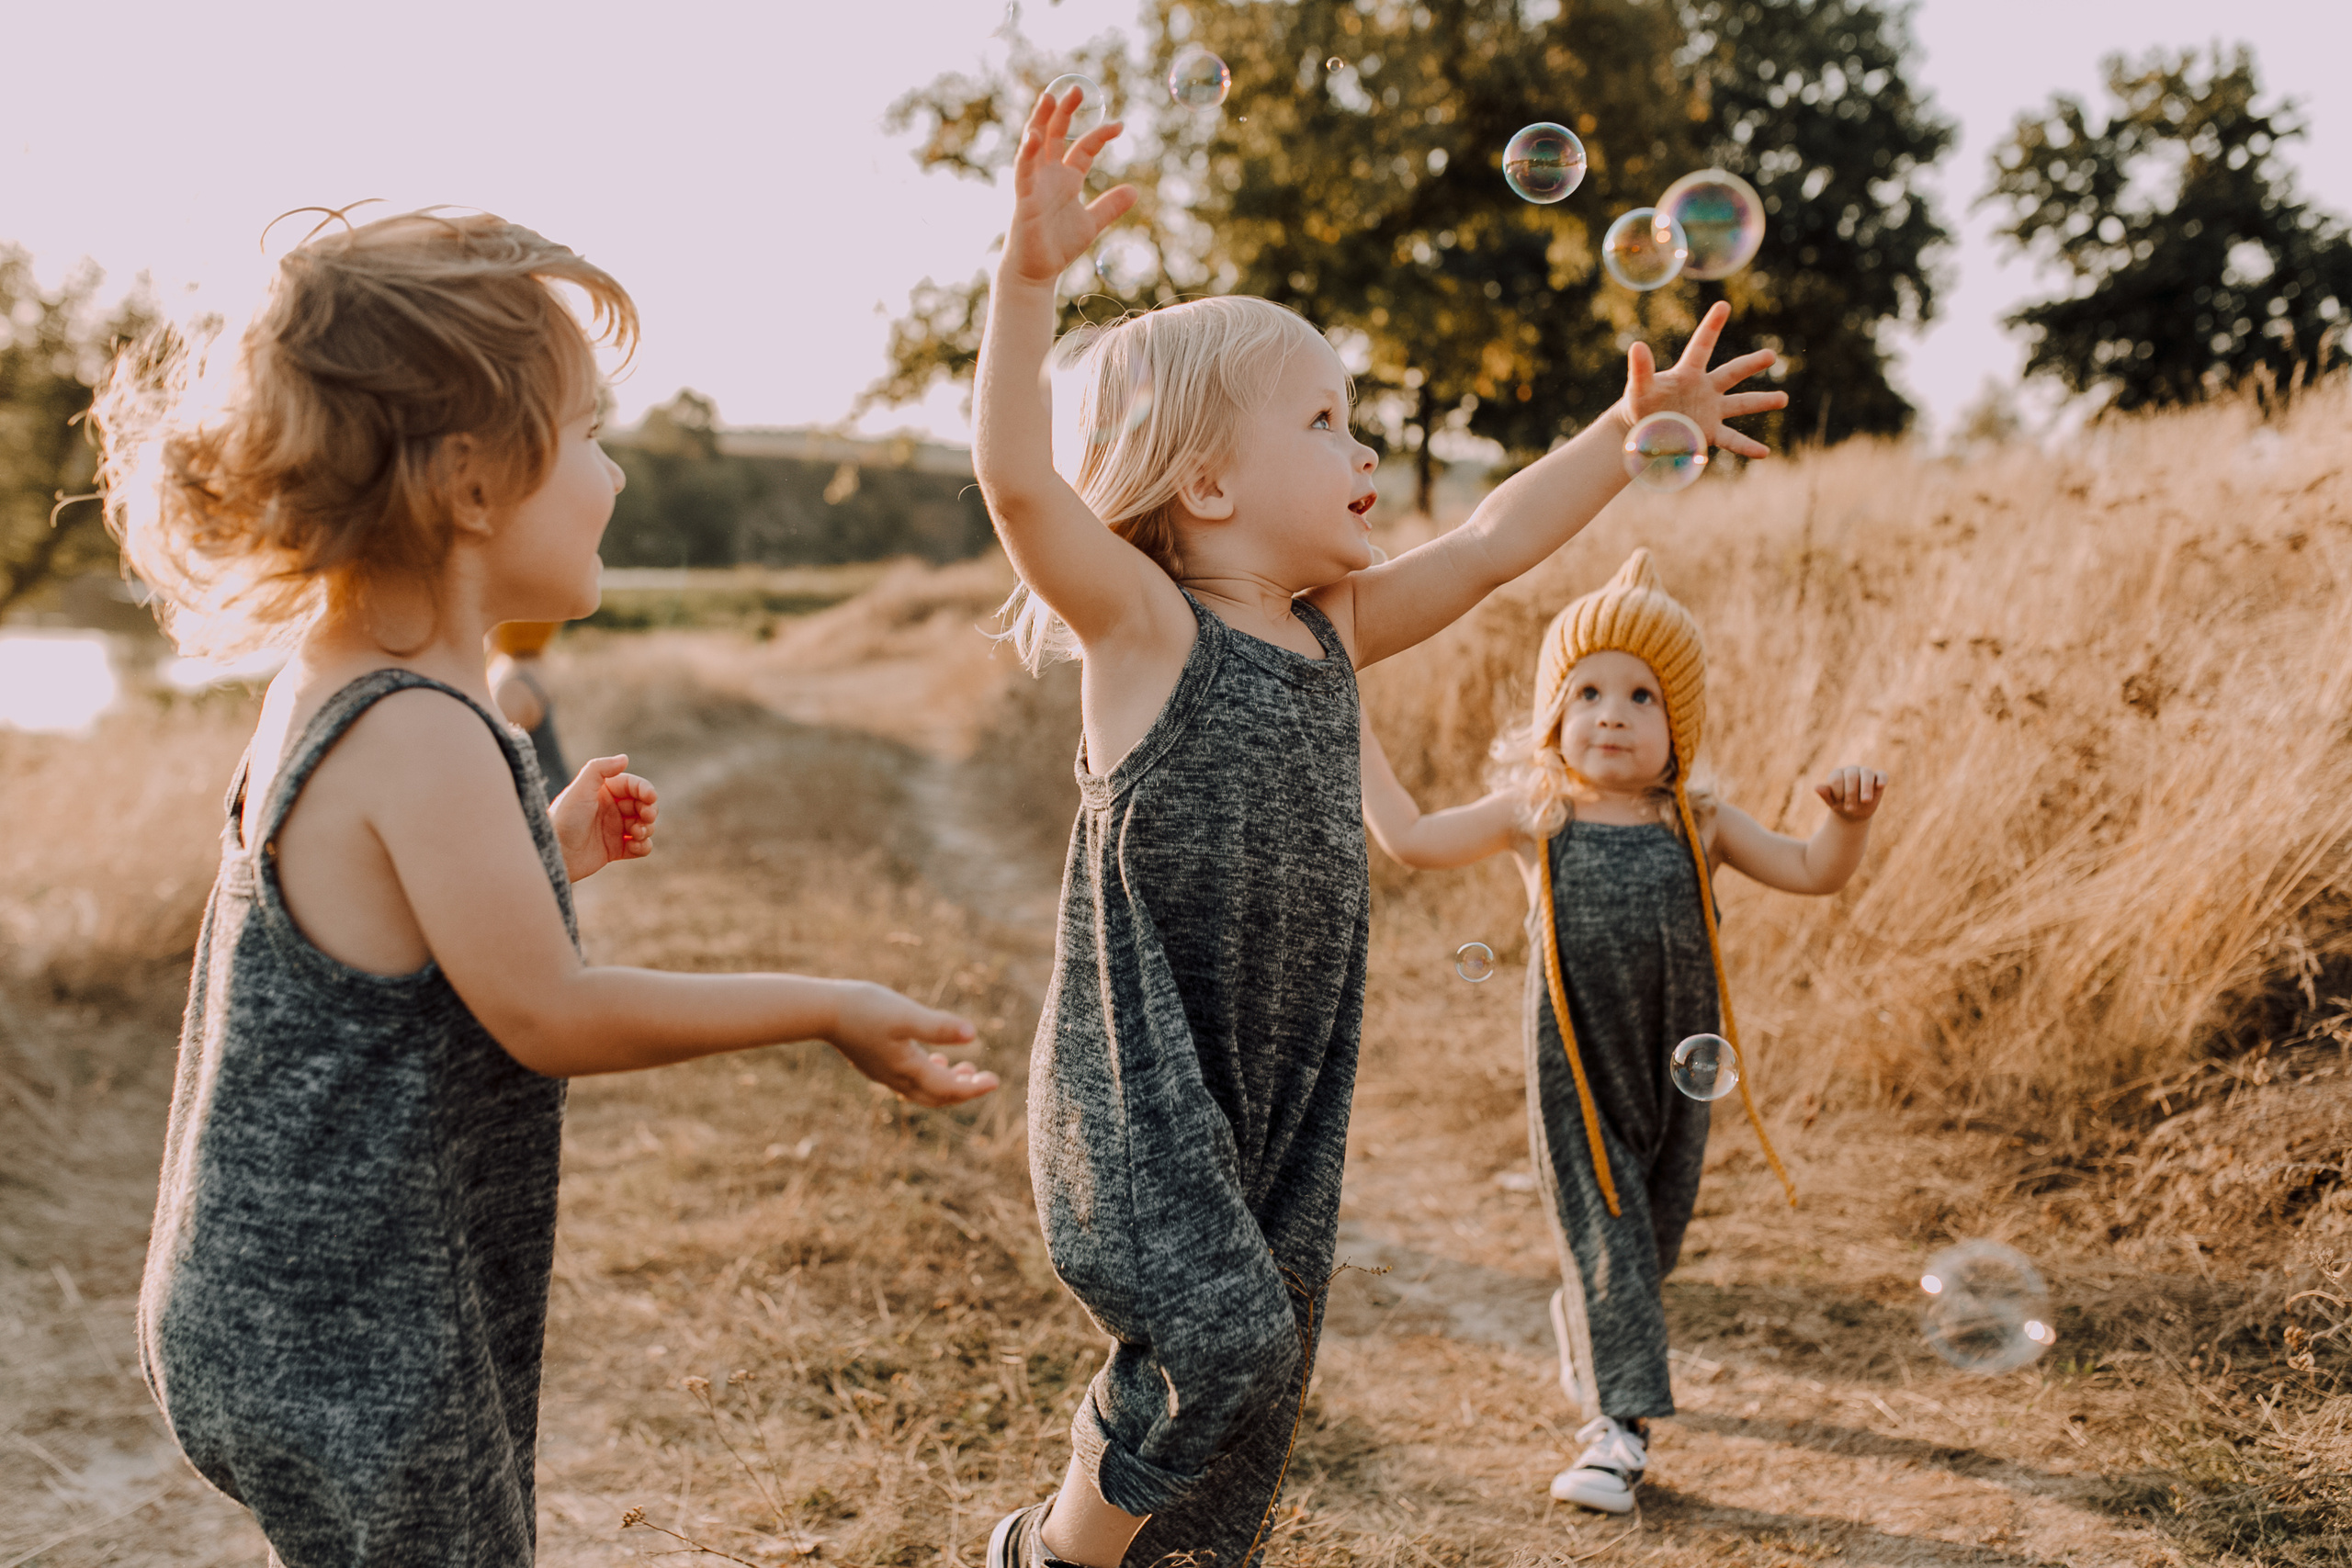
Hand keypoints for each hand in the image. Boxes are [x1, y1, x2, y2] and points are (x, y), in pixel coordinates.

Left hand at [551, 754, 656, 880]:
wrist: (554, 854)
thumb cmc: (564, 819)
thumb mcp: (580, 789)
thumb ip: (600, 769)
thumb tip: (625, 758)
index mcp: (603, 791)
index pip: (632, 786)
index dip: (645, 789)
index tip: (651, 797)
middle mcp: (610, 809)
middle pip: (643, 805)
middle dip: (649, 810)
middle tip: (646, 817)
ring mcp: (614, 830)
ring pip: (644, 825)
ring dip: (647, 828)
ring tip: (637, 833)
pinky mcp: (616, 849)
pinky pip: (640, 847)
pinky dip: (643, 846)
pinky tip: (634, 846)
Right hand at [828, 981, 997, 1106]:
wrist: (822, 1011)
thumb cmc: (864, 1009)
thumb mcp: (906, 1015)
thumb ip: (938, 1026)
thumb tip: (973, 1035)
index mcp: (908, 1069)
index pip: (949, 1088)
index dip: (975, 1088)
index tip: (996, 1082)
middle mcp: (896, 1077)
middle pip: (936, 1096)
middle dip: (962, 1091)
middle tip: (984, 1080)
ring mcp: (883, 1071)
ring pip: (921, 1088)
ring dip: (945, 1082)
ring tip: (964, 1068)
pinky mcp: (874, 1061)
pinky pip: (906, 1077)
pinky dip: (926, 1073)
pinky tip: (930, 1056)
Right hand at [1002, 85, 1136, 286]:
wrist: (1035, 271)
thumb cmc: (1057, 246)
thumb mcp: (1091, 223)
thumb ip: (1110, 206)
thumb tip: (1135, 191)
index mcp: (1065, 178)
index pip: (1083, 147)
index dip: (1100, 134)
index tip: (1120, 125)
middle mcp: (1048, 175)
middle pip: (1055, 134)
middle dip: (1065, 111)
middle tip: (1078, 88)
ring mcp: (1034, 183)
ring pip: (1035, 145)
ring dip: (1041, 121)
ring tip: (1050, 98)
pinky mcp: (1024, 197)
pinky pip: (1024, 170)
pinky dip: (1028, 153)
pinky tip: (1034, 135)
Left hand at [1622, 301, 1788, 459]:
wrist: (1641, 429)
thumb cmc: (1639, 404)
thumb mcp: (1639, 388)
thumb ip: (1641, 369)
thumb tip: (1637, 345)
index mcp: (1688, 373)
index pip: (1702, 346)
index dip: (1712, 326)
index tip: (1723, 305)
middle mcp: (1705, 389)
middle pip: (1732, 373)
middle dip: (1751, 365)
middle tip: (1771, 356)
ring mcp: (1710, 410)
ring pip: (1740, 405)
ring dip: (1762, 402)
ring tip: (1783, 399)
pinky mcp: (1709, 432)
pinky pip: (1732, 440)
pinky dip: (1747, 446)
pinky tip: (1765, 452)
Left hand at [1815, 765, 1887, 822]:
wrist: (1854, 812)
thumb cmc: (1840, 805)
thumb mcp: (1832, 803)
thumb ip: (1826, 795)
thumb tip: (1816, 787)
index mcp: (1837, 774)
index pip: (1837, 779)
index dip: (1838, 792)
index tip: (1839, 803)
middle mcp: (1850, 771)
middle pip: (1851, 775)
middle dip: (1851, 792)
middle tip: (1850, 808)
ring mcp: (1865, 773)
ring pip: (1867, 773)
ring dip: (1866, 787)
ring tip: (1865, 801)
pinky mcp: (1878, 778)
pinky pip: (1882, 775)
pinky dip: (1882, 779)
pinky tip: (1880, 786)